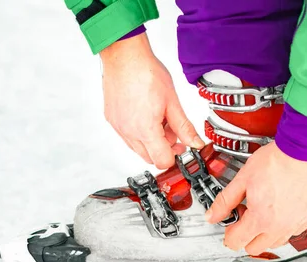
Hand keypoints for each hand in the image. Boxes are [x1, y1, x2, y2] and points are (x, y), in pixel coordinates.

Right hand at [100, 33, 204, 168]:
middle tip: (173, 131)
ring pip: (138, 148)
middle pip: (150, 157)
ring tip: (159, 119)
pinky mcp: (112, 120)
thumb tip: (195, 142)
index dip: (175, 155)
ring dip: (151, 141)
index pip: (162, 160)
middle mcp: (128, 132)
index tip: (181, 145)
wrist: (125, 56)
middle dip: (164, 148)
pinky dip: (138, 132)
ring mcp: (118, 127)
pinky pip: (127, 136)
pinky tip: (146, 115)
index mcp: (145, 129)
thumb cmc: (146, 73)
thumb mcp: (173, 102)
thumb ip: (185, 127)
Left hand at [205, 142, 306, 254]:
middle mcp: (280, 226)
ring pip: (275, 243)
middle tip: (245, 215)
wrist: (303, 151)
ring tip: (262, 211)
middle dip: (245, 235)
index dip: (228, 232)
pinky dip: (283, 227)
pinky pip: (292, 233)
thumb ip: (225, 200)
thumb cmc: (277, 161)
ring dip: (264, 234)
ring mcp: (295, 223)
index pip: (236, 242)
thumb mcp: (242, 178)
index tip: (231, 221)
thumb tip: (212, 214)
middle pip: (254, 248)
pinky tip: (278, 210)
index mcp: (261, 218)